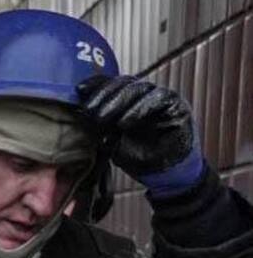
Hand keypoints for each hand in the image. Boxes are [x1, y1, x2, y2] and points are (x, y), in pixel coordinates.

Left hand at [78, 75, 203, 195]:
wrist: (161, 173)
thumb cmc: (137, 156)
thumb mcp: (111, 140)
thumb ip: (100, 126)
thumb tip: (80, 114)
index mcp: (129, 100)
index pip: (113, 85)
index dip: (97, 85)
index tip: (80, 90)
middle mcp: (145, 95)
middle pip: (125, 84)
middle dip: (104, 95)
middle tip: (89, 110)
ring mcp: (161, 99)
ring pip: (140, 88)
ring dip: (118, 102)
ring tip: (102, 118)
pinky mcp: (176, 106)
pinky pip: (158, 99)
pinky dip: (140, 109)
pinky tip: (125, 122)